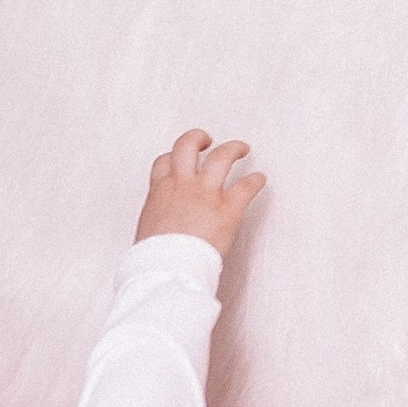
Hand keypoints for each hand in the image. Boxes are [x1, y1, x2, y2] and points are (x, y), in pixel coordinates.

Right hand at [135, 130, 264, 257]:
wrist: (165, 268)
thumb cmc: (154, 258)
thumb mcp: (146, 231)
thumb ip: (157, 221)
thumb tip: (159, 232)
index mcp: (159, 192)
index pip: (164, 162)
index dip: (173, 157)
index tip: (180, 159)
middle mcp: (182, 185)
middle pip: (187, 146)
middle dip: (198, 138)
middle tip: (207, 140)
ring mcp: (206, 194)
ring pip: (221, 156)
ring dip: (233, 148)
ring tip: (241, 148)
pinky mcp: (228, 209)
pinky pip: (246, 187)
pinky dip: (255, 181)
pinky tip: (260, 179)